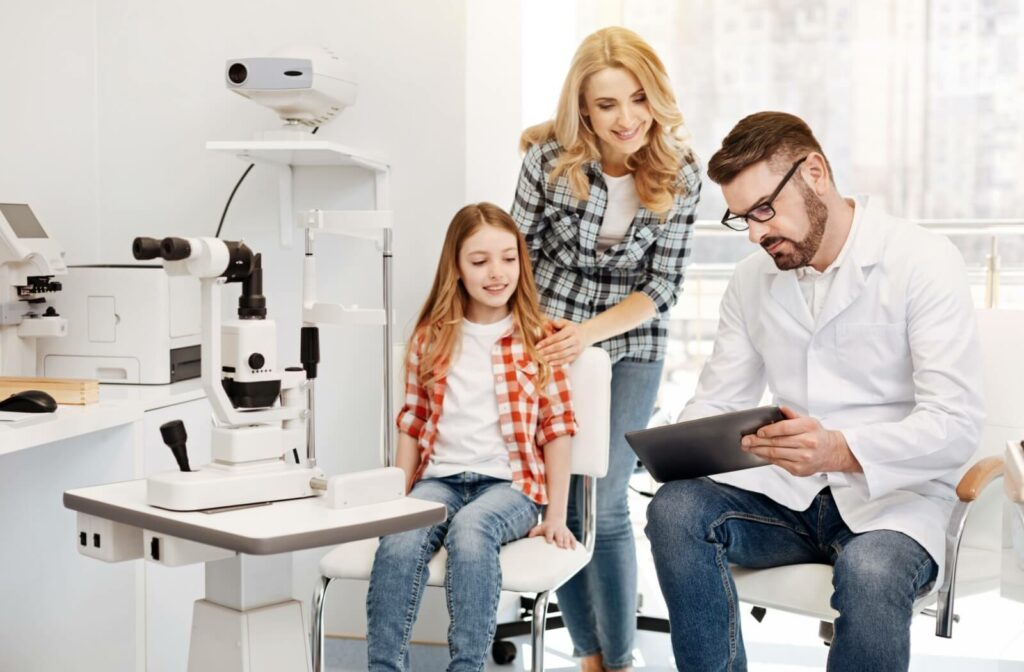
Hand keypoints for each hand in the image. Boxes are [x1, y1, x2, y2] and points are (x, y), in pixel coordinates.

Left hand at [528, 518, 576, 549]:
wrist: (556, 520)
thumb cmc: (545, 527)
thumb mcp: (539, 527)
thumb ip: (534, 531)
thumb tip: (529, 537)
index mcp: (550, 529)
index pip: (549, 533)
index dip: (549, 537)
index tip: (549, 542)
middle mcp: (558, 530)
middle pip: (559, 535)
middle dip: (560, 540)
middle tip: (561, 546)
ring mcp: (564, 532)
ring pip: (566, 537)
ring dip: (567, 542)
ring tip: (567, 548)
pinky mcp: (569, 534)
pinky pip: (572, 538)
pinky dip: (574, 543)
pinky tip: (574, 549)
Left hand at [537, 318, 589, 365]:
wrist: (585, 335)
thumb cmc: (570, 328)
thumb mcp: (565, 323)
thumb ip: (556, 323)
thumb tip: (545, 324)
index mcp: (571, 330)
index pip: (557, 337)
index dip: (546, 342)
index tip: (537, 346)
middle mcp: (575, 339)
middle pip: (559, 347)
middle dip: (547, 351)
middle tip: (537, 354)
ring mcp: (577, 349)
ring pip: (562, 355)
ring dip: (551, 358)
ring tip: (542, 359)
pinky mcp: (576, 356)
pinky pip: (566, 360)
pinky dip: (558, 363)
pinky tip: (550, 364)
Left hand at [740, 406, 860, 476]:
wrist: (832, 452)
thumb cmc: (816, 435)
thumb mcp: (808, 421)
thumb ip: (792, 415)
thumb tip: (779, 408)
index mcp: (809, 427)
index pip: (784, 428)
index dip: (769, 430)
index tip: (758, 431)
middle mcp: (808, 443)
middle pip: (777, 442)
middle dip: (757, 441)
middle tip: (745, 440)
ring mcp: (804, 458)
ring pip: (776, 454)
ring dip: (758, 450)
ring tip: (748, 447)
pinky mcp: (800, 469)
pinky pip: (779, 463)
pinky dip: (767, 458)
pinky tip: (759, 454)